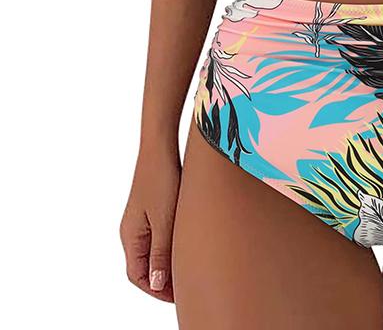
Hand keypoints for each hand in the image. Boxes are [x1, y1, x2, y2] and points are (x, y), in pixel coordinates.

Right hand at [119, 143, 180, 301]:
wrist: (161, 147)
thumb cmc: (161, 179)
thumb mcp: (164, 219)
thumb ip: (160, 252)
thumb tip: (155, 284)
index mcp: (131, 236)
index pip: (138, 276)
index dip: (157, 290)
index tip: (179, 296)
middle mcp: (133, 231)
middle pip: (144, 267)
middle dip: (164, 280)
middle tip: (187, 287)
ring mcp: (142, 220)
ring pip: (154, 252)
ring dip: (168, 263)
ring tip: (190, 269)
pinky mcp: (154, 209)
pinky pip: (160, 236)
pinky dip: (171, 246)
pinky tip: (188, 244)